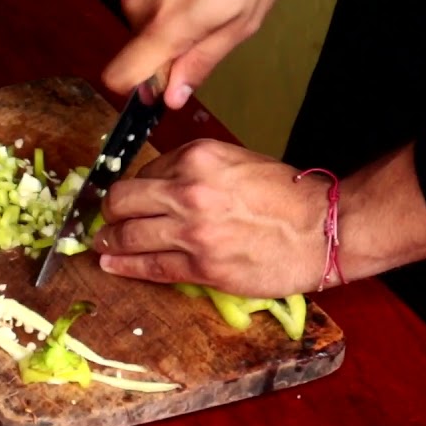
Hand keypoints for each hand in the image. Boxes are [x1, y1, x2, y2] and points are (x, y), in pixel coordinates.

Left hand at [91, 139, 331, 296]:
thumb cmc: (286, 196)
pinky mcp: (201, 266)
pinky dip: (123, 265)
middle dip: (109, 212)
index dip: (133, 189)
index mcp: (198, 158)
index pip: (144, 172)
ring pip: (129, 235)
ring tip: (101, 244)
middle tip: (105, 220)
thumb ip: (194, 171)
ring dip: (108, 241)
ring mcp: (192, 231)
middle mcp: (189, 190)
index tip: (126, 200)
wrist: (324, 228)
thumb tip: (157, 186)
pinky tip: (110, 263)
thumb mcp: (236, 162)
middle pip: (123, 201)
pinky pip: (149, 266)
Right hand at [102, 0, 288, 108]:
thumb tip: (173, 96)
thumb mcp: (244, 19)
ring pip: (143, 20)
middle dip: (169, 45)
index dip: (138, 88)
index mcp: (166, 26)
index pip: (120, 75)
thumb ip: (203, 61)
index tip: (161, 84)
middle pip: (140, 48)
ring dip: (169, 16)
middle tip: (208, 22)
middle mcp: (138, 5)